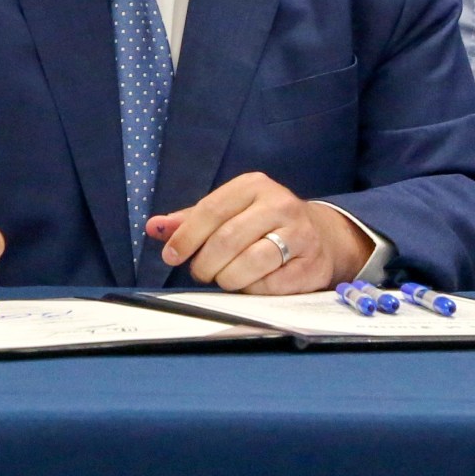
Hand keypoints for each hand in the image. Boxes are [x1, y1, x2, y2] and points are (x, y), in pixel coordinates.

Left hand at [145, 172, 371, 294]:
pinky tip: (251, 285)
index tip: (170, 256)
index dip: (185, 237)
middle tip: (201, 273)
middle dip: (205, 263)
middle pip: (227, 239)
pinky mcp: (312, 264)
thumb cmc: (262, 223)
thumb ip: (191, 220)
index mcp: (254, 185)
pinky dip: (253, 290)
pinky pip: (271, 285)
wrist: (321, 236)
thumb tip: (153, 227)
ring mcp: (300, 233)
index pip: (210, 210)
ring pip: (250, 263)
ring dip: (228, 279)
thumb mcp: (229, 212)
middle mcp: (279, 203)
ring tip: (224, 279)